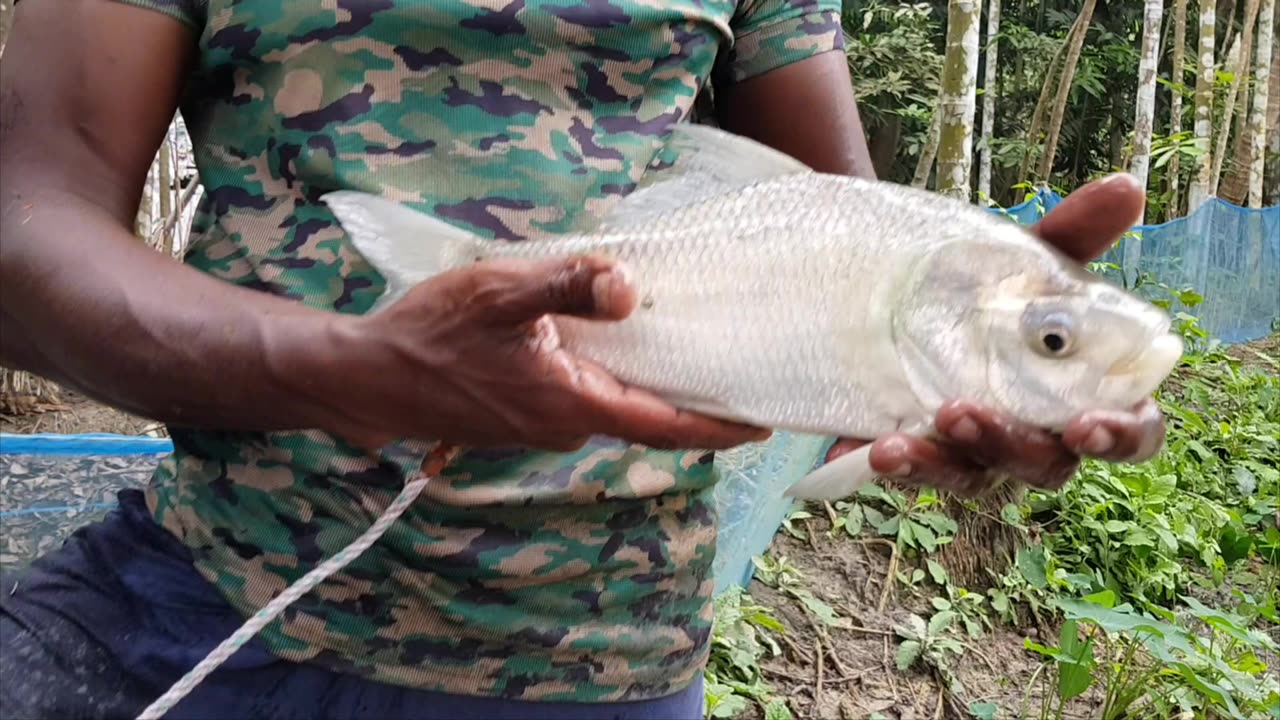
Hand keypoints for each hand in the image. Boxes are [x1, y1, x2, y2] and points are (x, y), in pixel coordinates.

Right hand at [315, 253, 770, 451]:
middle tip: (739, 369)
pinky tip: (614, 343)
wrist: (367, 377)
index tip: (765, 421)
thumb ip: (566, 286)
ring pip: (613, 407)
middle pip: (647, 417)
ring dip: (649, 385)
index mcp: (573, 401)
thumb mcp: (499, 294)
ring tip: (688, 347)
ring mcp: (543, 427)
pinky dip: (612, 379)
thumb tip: (630, 289)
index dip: (719, 426)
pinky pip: (584, 401)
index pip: (666, 424)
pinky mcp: (523, 417)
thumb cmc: (430, 335)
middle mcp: (565, 426)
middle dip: (693, 400)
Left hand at [827, 173, 1168, 496]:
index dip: (1120, 438)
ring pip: (971, 478)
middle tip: (960, 410)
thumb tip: (1124, 188)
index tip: (1085, 425)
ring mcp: (978, 453)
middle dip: (1005, 445)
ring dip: (938, 462)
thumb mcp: (1022, 258)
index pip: (1131, 433)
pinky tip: (858, 447)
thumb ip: (1072, 233)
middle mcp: (1038, 433)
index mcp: (1086, 392)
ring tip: (896, 441)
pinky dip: (892, 464)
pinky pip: (910, 474)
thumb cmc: (992, 285)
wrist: (907, 287)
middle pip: (1044, 468)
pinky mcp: (922, 455)